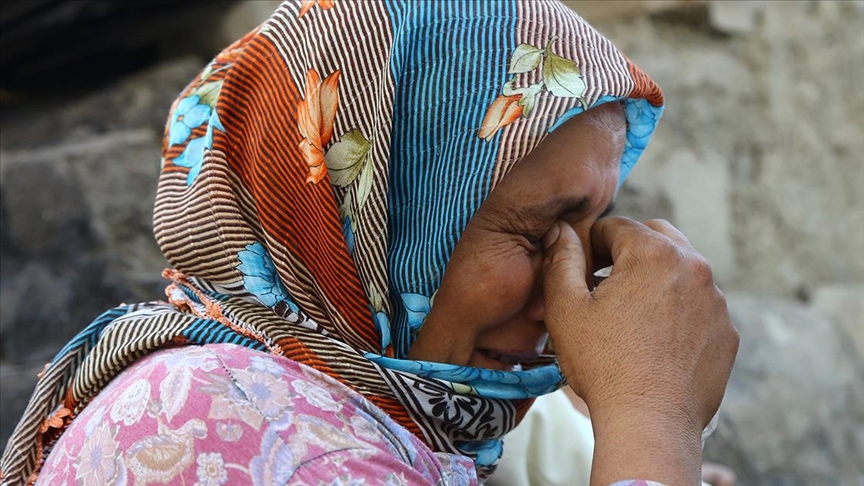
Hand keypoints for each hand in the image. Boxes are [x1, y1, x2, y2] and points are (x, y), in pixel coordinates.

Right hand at [542, 217, 738, 484]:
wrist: (649, 423)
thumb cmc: (602, 365)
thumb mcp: (565, 309)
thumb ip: (561, 260)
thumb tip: (560, 231)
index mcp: (653, 253)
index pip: (616, 226)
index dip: (591, 245)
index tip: (582, 271)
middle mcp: (693, 267)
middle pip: (656, 236)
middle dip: (629, 252)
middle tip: (606, 285)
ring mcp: (716, 300)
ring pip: (681, 270)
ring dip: (655, 279)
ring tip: (630, 315)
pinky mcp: (726, 331)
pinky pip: (699, 305)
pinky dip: (678, 310)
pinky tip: (654, 340)